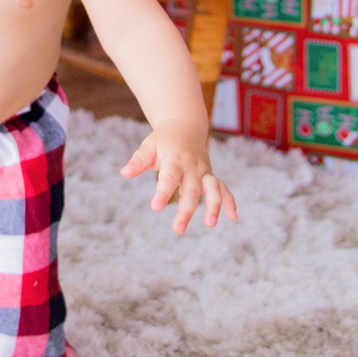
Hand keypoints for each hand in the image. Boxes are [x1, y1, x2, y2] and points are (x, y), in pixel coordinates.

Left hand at [120, 119, 237, 232]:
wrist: (185, 127)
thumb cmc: (163, 140)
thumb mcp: (149, 146)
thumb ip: (138, 160)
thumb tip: (124, 173)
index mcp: (175, 159)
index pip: (169, 177)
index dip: (163, 193)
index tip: (156, 208)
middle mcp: (192, 167)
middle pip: (191, 190)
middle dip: (187, 210)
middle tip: (178, 230)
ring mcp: (204, 172)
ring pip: (212, 189)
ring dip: (214, 206)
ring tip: (210, 224)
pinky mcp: (210, 176)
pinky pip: (223, 188)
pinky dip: (230, 201)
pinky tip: (233, 217)